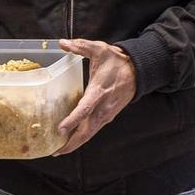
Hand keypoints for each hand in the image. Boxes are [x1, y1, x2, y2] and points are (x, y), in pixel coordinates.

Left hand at [54, 39, 137, 154]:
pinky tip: (74, 139)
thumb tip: (62, 43)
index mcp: (99, 91)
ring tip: (61, 150)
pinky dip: (83, 137)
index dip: (73, 120)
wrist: (138, 70)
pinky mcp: (108, 116)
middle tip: (56, 151)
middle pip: (87, 130)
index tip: (61, 129)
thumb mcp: (99, 49)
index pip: (85, 109)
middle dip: (72, 143)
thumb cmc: (117, 61)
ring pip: (90, 133)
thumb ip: (80, 46)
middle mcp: (103, 107)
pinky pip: (94, 130)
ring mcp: (107, 113)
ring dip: (76, 143)